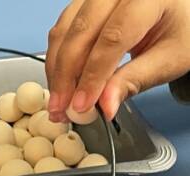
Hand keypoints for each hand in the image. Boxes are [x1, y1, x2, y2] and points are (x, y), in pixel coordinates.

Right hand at [46, 0, 189, 121]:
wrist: (178, 11)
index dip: (92, 76)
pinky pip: (62, 29)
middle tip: (61, 107)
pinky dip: (58, 58)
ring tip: (58, 99)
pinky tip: (60, 79)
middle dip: (65, 76)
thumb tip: (105, 106)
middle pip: (80, 33)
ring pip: (64, 31)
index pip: (112, 39)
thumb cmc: (180, 29)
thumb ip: (135, 80)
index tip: (81, 105)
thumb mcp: (170, 58)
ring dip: (56, 69)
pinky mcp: (84, 5)